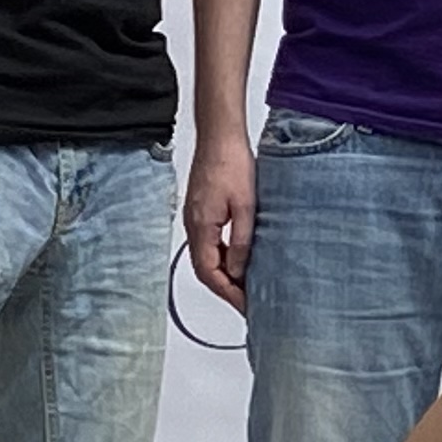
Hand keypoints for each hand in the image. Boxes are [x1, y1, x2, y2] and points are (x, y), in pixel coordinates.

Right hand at [184, 125, 254, 306]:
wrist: (220, 136)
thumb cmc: (231, 162)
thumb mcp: (245, 206)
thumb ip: (241, 241)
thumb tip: (237, 270)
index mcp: (201, 227)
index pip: (209, 273)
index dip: (227, 293)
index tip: (245, 305)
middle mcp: (194, 225)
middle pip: (205, 269)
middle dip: (225, 289)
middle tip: (247, 303)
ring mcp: (195, 218)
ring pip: (207, 256)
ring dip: (224, 274)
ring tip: (246, 285)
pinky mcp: (201, 210)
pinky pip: (209, 242)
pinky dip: (223, 256)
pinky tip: (239, 258)